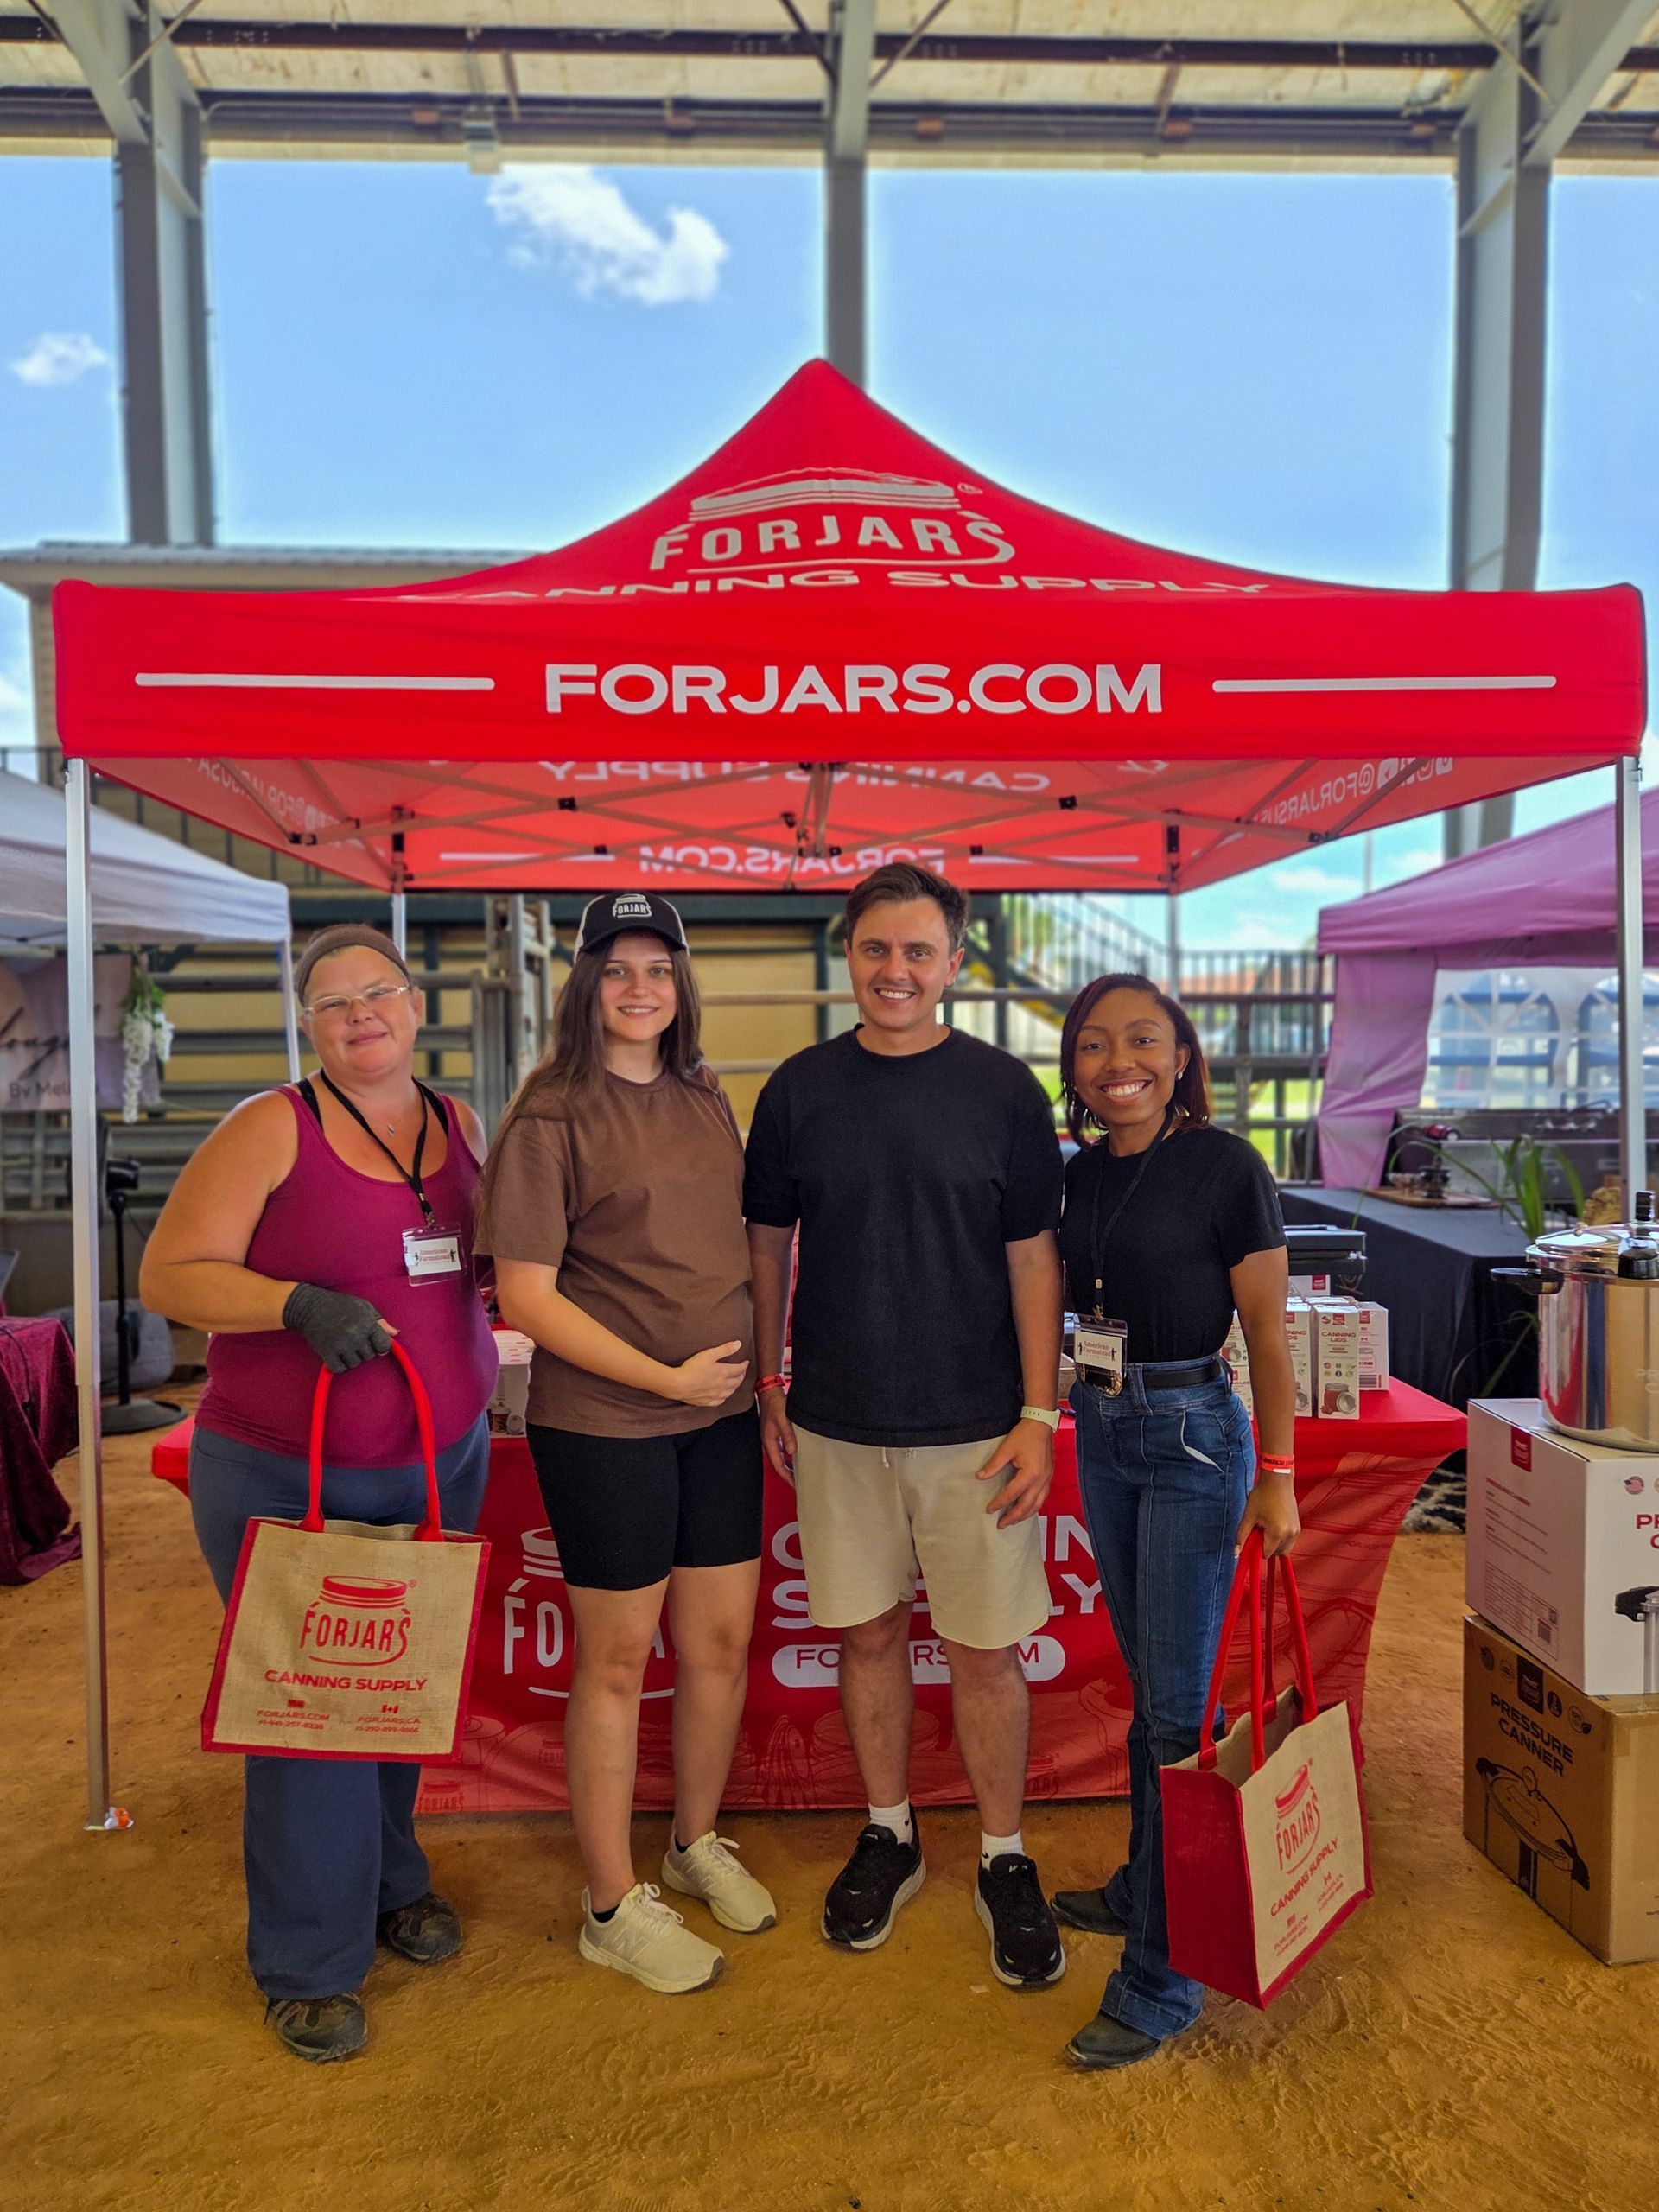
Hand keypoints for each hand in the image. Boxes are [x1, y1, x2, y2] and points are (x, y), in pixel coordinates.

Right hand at [281, 1283, 397, 1373]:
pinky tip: (335, 1354)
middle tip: (352, 1339)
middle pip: (370, 1356)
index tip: (373, 1343)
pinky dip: (338, 1365)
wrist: (309, 1307)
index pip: (384, 1345)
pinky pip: (339, 1369)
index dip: (380, 1346)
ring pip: (355, 1364)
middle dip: (363, 1350)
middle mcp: (356, 1335)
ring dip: (351, 1358)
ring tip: (343, 1344)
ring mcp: (341, 1345)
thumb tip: (395, 1334)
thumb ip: (380, 1321)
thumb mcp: (363, 1307)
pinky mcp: (327, 1353)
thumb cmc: (339, 1305)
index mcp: (367, 1323)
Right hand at [667, 1341, 747, 1408]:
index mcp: (723, 1372)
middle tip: (741, 1372)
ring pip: (729, 1392)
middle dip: (741, 1376)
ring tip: (735, 1384)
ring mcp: (714, 1394)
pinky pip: (718, 1401)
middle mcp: (721, 1385)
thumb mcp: (709, 1354)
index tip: (745, 1363)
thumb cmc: (693, 1368)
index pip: (738, 1369)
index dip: (743, 1365)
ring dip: (734, 1387)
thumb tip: (738, 1344)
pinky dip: (723, 1398)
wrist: (679, 1384)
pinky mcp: (706, 1401)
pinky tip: (722, 1396)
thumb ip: (725, 1349)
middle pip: (736, 1382)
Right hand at [758, 1384, 796, 1486]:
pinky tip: (796, 1456)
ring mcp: (772, 1438)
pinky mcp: (775, 1433)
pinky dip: (789, 1456)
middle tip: (799, 1482)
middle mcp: (769, 1442)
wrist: (769, 1392)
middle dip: (788, 1474)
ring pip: (781, 1458)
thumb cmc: (774, 1404)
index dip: (787, 1476)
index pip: (778, 1465)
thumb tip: (792, 1452)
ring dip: (789, 1466)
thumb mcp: (783, 1420)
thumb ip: (788, 1436)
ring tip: (799, 1472)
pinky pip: (782, 1449)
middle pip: (779, 1464)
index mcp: (769, 1442)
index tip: (795, 1484)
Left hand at [977, 1418, 1054, 1528]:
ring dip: (1024, 1515)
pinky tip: (1026, 1508)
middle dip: (1013, 1517)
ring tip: (1013, 1521)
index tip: (989, 1510)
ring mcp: (1047, 1480)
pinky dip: (1033, 1507)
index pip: (1012, 1494)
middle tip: (1001, 1524)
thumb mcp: (1006, 1449)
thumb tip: (980, 1477)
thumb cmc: (1025, 1434)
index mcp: (1030, 1474)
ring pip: (1037, 1505)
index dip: (999, 1503)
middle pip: (1027, 1505)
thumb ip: (993, 1465)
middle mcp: (1041, 1480)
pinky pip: (1042, 1498)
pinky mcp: (1048, 1477)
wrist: (1041, 1424)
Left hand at [1235, 1470, 1299, 1559]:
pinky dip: (1280, 1539)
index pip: (1265, 1553)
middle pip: (1275, 1553)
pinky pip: (1289, 1542)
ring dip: (1274, 1544)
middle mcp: (1290, 1534)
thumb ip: (1242, 1536)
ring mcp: (1296, 1531)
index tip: (1253, 1535)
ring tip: (1267, 1527)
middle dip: (1266, 1546)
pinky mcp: (1298, 1527)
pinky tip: (1274, 1525)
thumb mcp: (1249, 1516)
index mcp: (1277, 1533)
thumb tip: (1236, 1553)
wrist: (1278, 1480)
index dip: (1256, 1547)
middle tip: (1260, 1529)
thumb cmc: (1262, 1495)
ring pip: (1284, 1549)